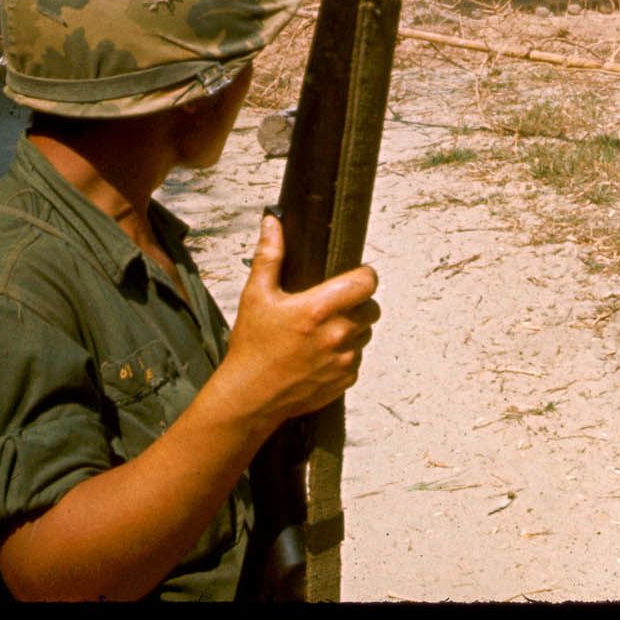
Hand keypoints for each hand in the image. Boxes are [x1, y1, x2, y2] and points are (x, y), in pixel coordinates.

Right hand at [219, 212, 380, 426]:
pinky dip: (345, 355)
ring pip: (366, 334)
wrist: (247, 398)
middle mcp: (337, 334)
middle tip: (332, 306)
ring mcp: (344, 360)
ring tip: (322, 332)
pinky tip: (320, 355)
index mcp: (319, 309)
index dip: (364, 276)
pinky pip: (358, 359)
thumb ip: (270, 256)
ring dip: (352, 329)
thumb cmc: (251, 346)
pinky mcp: (345, 380)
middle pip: (372, 308)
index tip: (352, 277)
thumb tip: (273, 221)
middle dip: (357, 303)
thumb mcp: (256, 296)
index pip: (367, 281)